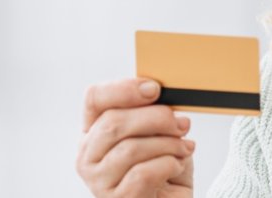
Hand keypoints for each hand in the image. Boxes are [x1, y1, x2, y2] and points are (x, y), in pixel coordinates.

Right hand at [76, 78, 194, 197]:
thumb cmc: (164, 167)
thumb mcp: (159, 133)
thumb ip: (152, 114)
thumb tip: (157, 93)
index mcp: (95, 131)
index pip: (95, 99)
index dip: (124, 89)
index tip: (155, 89)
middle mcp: (88, 156)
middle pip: (114, 122)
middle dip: (157, 118)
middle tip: (182, 124)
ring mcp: (98, 181)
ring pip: (130, 148)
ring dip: (168, 145)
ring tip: (183, 149)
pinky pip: (143, 173)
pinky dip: (169, 165)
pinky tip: (176, 166)